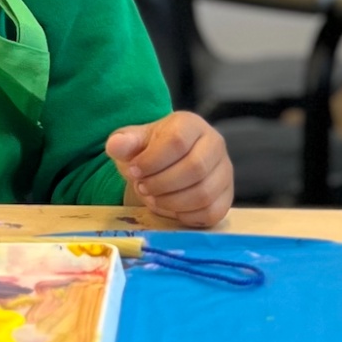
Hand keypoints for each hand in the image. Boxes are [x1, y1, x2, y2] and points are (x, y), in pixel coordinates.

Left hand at [106, 112, 234, 227]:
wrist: (165, 164)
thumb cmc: (149, 151)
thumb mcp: (133, 143)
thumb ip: (124, 143)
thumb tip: (116, 145)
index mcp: (191, 125)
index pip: (177, 141)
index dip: (152, 161)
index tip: (134, 171)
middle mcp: (215, 144)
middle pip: (195, 168)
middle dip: (161, 184)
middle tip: (143, 188)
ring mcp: (224, 172)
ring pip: (203, 193)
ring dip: (171, 202)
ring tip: (153, 198)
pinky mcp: (226, 197)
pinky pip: (210, 213)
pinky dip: (185, 216)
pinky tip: (170, 208)